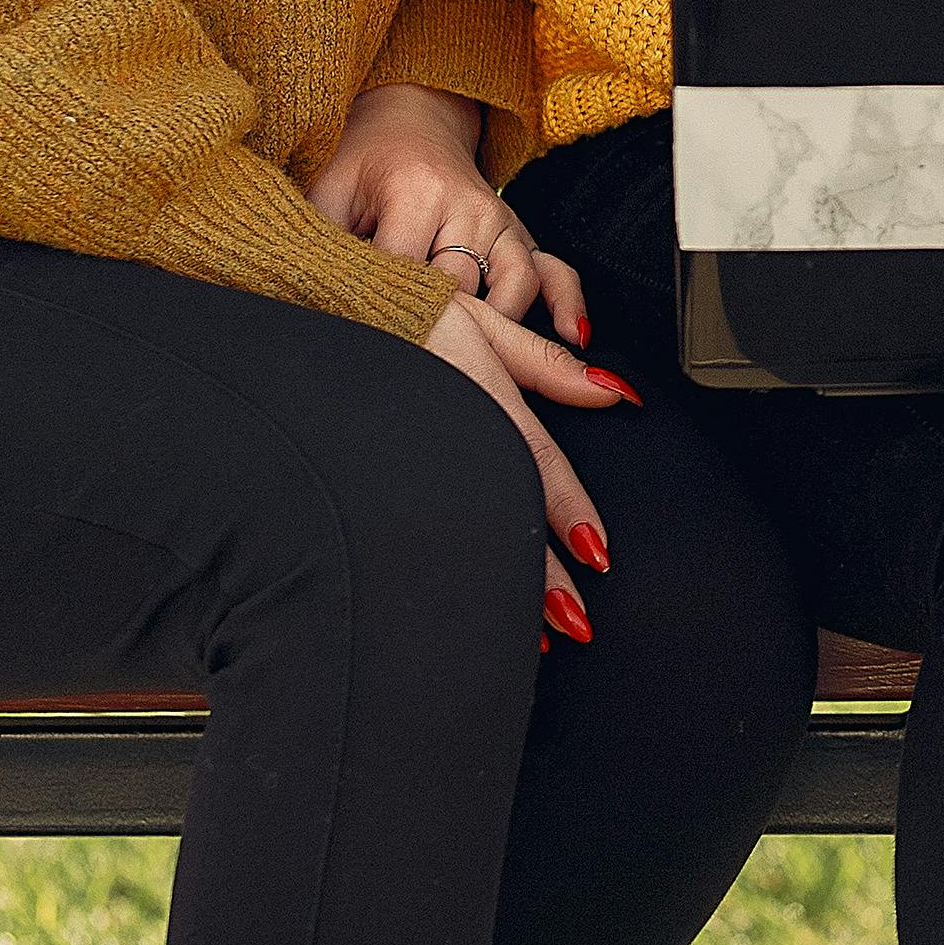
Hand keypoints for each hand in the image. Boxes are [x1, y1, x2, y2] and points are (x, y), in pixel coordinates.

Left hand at [311, 86, 588, 348]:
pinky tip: (573, 336)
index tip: (373, 348)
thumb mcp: (329, 196)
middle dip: (442, 329)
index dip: (387, 312)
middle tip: (420, 367)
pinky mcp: (518, 232)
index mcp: (416, 192)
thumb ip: (327, 247)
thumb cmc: (362, 165)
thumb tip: (325, 308)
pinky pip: (555, 270)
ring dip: (495, 328)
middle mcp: (467, 205)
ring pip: (512, 288)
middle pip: (462, 289)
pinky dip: (567, 304)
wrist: (409, 119)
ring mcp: (500, 219)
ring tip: (482, 365)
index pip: (407, 272)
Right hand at [424, 288, 639, 641]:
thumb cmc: (405, 314)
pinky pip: (425, 531)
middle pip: (504, 516)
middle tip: (575, 621)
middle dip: (542, 577)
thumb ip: (549, 364)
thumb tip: (612, 386)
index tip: (597, 554)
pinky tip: (462, 603)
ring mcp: (419, 462)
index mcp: (484, 399)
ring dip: (499, 586)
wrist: (331, 311)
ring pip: (466, 535)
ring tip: (532, 633)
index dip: (569, 513)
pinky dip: (450, 571)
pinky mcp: (390, 476)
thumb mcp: (484, 326)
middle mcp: (455, 438)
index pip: (537, 466)